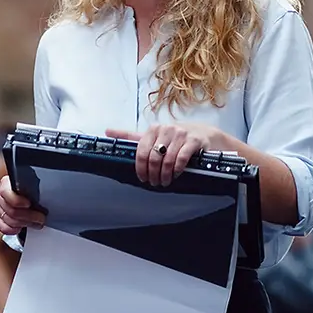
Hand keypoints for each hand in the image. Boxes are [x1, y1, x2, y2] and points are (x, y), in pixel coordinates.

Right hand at [0, 175, 45, 235]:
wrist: (26, 194)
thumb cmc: (30, 190)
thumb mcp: (33, 186)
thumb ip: (33, 190)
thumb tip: (43, 199)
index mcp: (5, 183)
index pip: (6, 193)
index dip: (18, 201)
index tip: (29, 204)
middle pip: (11, 210)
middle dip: (29, 216)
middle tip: (41, 218)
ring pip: (9, 220)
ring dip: (25, 223)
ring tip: (36, 223)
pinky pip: (4, 228)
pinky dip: (14, 230)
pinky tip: (22, 227)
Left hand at [106, 123, 225, 186]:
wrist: (205, 135)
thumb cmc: (176, 138)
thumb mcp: (154, 136)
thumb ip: (132, 136)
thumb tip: (108, 131)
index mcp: (153, 129)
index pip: (140, 150)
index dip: (140, 167)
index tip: (142, 178)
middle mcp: (166, 129)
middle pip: (153, 157)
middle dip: (152, 174)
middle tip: (154, 183)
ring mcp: (181, 134)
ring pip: (167, 159)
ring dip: (165, 175)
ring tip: (165, 181)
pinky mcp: (194, 140)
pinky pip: (182, 158)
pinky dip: (176, 170)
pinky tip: (175, 175)